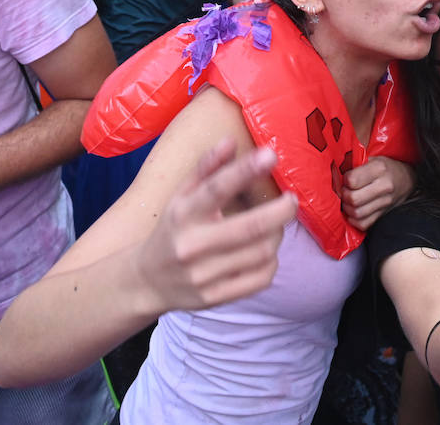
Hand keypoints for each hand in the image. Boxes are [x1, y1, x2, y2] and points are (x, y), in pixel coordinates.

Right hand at [134, 141, 296, 312]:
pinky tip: (265, 251)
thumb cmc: (173, 229)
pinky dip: (271, 261)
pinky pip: (261, 278)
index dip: (246, 170)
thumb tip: (231, 141)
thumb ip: (206, 168)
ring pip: (261, 253)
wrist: (147, 282)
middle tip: (292, 200)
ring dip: (277, 235)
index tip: (272, 154)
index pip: (216, 189)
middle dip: (280, 211)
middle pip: (249, 228)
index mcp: (182, 214)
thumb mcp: (181, 195)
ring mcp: (203, 275)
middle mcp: (191, 245)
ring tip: (276, 225)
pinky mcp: (215, 298)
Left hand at [342, 156, 414, 230]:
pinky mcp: (384, 214)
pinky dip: (354, 220)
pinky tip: (354, 211)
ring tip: (348, 201)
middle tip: (345, 191)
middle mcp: (384, 186)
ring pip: (357, 213)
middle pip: (353, 199)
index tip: (345, 179)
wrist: (406, 180)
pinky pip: (363, 224)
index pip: (352, 180)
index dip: (344, 180)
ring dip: (347, 209)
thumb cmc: (386, 167)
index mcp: (379, 168)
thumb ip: (356, 163)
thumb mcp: (373, 158)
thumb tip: (336, 171)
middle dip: (344, 196)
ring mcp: (385, 202)